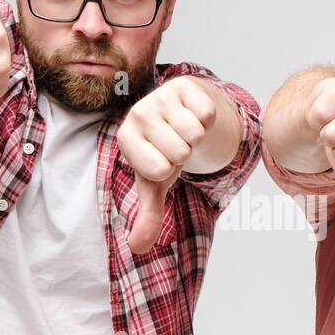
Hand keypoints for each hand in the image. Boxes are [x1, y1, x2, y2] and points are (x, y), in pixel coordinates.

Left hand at [118, 77, 218, 252]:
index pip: (159, 169)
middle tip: (175, 144)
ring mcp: (160, 96)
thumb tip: (138, 249)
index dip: (169, 169)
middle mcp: (138, 114)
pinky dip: (208, 119)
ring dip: (197, 137)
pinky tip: (194, 115)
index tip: (162, 160)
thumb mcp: (155, 183)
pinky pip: (207, 114)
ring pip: (195, 133)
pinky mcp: (184, 85)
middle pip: (180, 151)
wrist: (178, 113)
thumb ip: (148, 215)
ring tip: (184, 130)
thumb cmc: (163, 151)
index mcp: (126, 139)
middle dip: (185, 153)